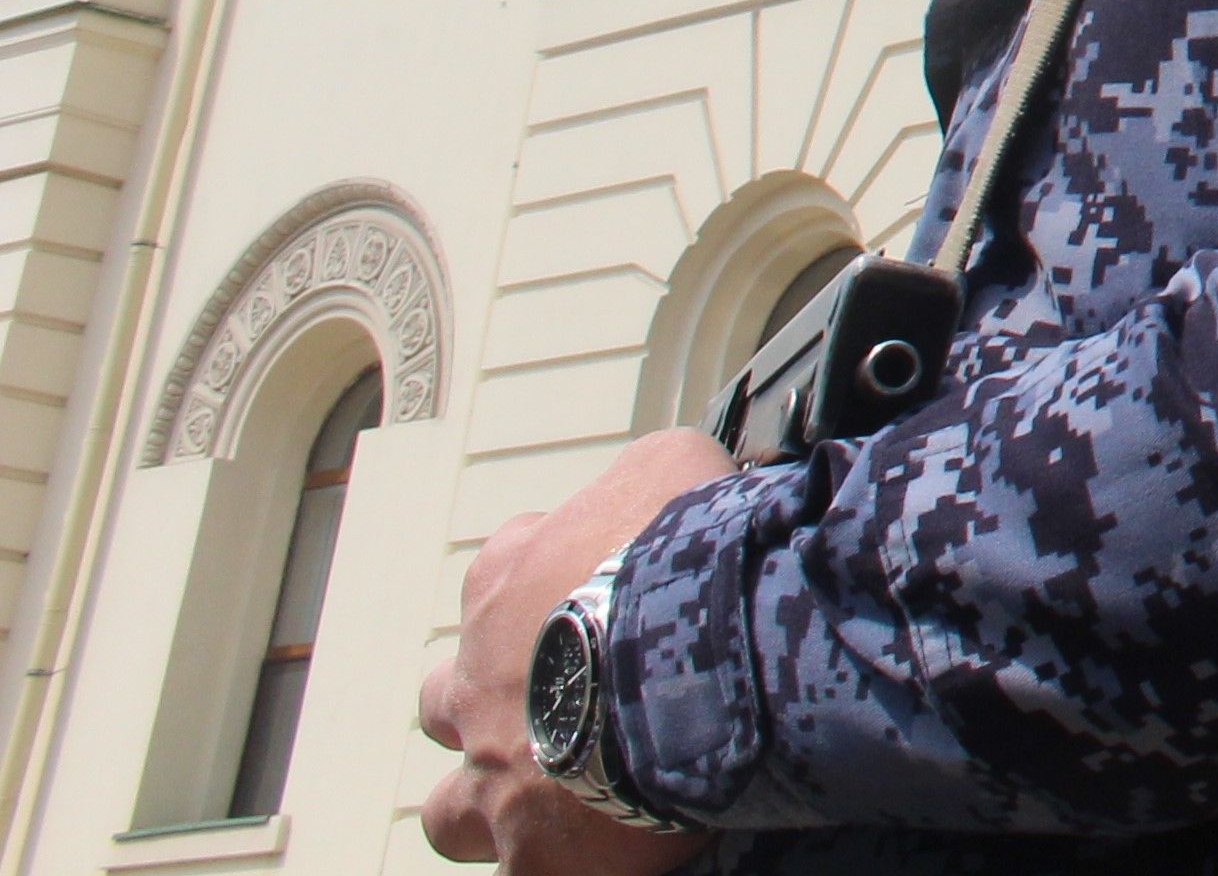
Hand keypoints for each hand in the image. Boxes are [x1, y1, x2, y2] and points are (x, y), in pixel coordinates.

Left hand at [416, 425, 731, 869]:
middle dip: (493, 699)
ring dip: (496, 797)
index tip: (618, 580)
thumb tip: (676, 469)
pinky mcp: (527, 845)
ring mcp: (493, 767)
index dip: (560, 574)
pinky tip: (600, 851)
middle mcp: (480, 677)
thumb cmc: (671, 564)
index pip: (509, 565)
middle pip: (452, 694)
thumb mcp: (674, 466)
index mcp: (509, 580)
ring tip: (562, 796)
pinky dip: (554, 860)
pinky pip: (524, 867)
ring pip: (453, 804)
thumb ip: (659, 467)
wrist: (681, 666)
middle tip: (572, 700)